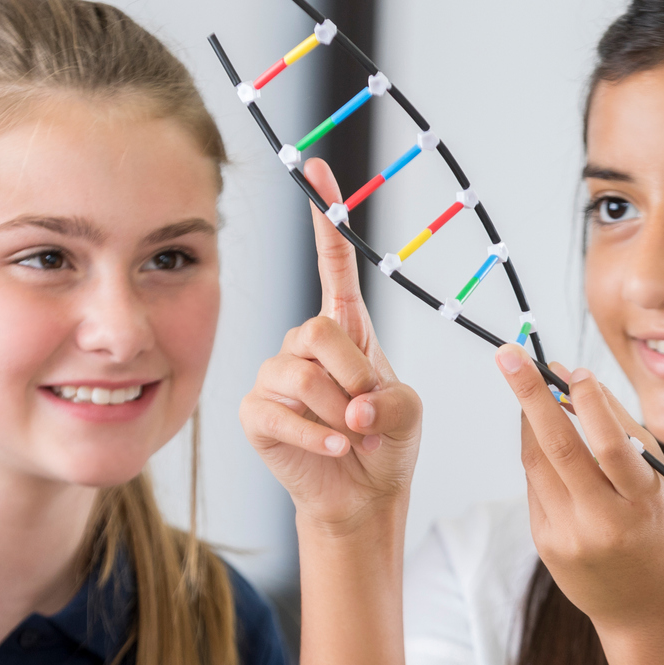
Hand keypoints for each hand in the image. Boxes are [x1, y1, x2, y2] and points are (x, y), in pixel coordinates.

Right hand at [241, 159, 422, 535]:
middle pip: (319, 331)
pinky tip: (336, 450)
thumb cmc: (386, 442)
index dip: (327, 218)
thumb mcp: (407, 412)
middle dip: (353, 375)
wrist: (363, 494)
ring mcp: (275, 376)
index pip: (334, 262)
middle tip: (368, 412)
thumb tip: (351, 407)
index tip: (320, 169)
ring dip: (339, 414)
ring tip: (354, 436)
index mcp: (345, 326)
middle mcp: (303, 343)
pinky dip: (318, 438)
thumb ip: (389, 399)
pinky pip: (281, 415)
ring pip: (303, 377)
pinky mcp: (256, 412)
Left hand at [495, 348, 663, 629]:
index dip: (588, 404)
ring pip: (537, 464)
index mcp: (642, 506)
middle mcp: (603, 523)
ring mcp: (569, 538)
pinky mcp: (546, 545)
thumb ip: (622, 432)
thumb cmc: (660, 532)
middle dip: (530, 396)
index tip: (571, 369)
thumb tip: (574, 380)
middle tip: (508, 355)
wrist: (649, 609)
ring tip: (527, 386)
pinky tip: (546, 442)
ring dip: (530, 420)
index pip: (610, 447)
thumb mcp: (660, 485)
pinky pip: (536, 486)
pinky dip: (538, 456)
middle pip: (558, 450)